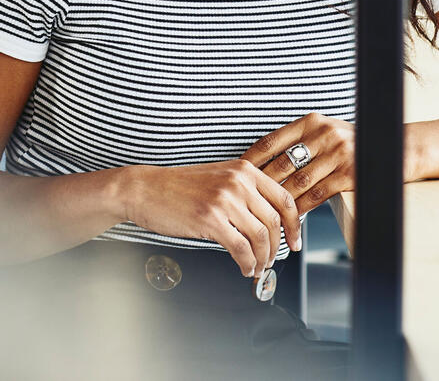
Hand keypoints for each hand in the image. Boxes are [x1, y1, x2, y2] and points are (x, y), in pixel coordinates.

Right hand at [121, 161, 300, 278]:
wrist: (144, 189)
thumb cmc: (177, 187)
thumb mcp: (217, 177)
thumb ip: (243, 191)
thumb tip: (268, 219)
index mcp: (243, 170)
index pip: (283, 198)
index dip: (294, 224)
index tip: (294, 240)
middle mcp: (237, 182)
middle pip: (274, 221)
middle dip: (277, 247)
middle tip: (272, 260)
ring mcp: (224, 200)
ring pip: (260, 238)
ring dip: (262, 259)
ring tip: (256, 267)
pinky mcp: (210, 219)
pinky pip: (241, 248)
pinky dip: (247, 263)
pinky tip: (243, 268)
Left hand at [241, 112, 354, 216]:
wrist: (392, 148)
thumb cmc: (351, 142)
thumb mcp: (324, 131)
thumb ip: (299, 140)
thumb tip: (263, 162)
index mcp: (311, 121)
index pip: (271, 141)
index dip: (251, 159)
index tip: (237, 173)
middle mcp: (323, 134)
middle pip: (282, 163)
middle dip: (262, 184)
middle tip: (246, 199)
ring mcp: (338, 154)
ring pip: (298, 181)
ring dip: (280, 200)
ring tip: (265, 212)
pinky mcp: (350, 174)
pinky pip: (317, 194)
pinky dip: (301, 207)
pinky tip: (291, 217)